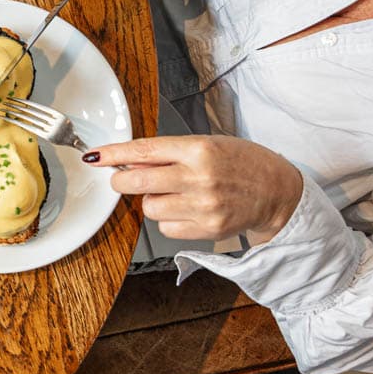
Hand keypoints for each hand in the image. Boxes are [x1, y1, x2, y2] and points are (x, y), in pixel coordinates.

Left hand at [86, 135, 303, 244]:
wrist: (277, 191)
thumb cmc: (241, 163)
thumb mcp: (207, 144)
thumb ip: (169, 153)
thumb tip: (129, 161)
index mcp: (199, 150)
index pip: (144, 150)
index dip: (113, 154)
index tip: (94, 157)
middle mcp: (200, 178)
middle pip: (137, 182)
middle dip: (121, 181)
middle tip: (122, 178)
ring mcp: (204, 206)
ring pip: (149, 208)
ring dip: (152, 201)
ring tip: (176, 193)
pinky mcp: (207, 229)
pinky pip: (166, 227)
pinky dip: (169, 219)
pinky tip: (188, 209)